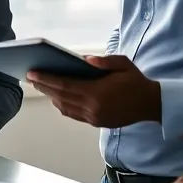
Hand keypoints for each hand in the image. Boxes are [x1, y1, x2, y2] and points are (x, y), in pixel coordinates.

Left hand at [27, 54, 160, 127]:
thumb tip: (83, 60)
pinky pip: (74, 114)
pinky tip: (58, 97)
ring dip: (52, 97)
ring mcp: (94, 118)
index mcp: (97, 93)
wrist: (151, 104)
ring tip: (42, 86)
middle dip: (44, 87)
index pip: (64, 86)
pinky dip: (63, 105)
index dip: (46, 79)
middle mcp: (92, 108)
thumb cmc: (136, 81)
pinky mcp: (97, 123)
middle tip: (31, 77)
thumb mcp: (123, 64)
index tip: (32, 73)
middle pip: (60, 97)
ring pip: (65, 108)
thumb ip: (103, 61)